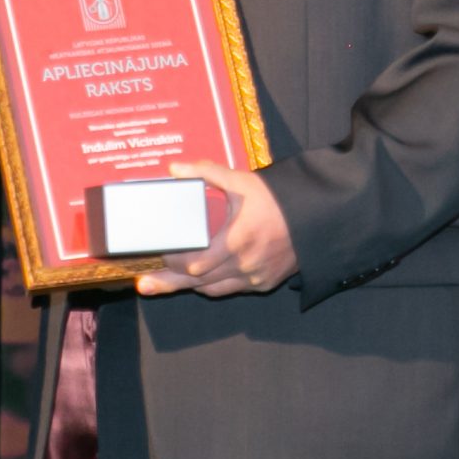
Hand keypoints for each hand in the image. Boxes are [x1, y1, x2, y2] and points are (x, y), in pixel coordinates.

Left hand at [136, 161, 298, 296]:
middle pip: (197, 282)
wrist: (315, 216)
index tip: (159, 253)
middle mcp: (244, 264)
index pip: (194, 263)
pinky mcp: (263, 283)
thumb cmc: (276, 198)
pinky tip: (199, 281)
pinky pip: (230, 289)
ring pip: (212, 289)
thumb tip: (173, 168)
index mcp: (236, 240)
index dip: (172, 262)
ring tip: (162, 285)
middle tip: (144, 283)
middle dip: (169, 282)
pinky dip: (212, 285)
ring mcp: (254, 277)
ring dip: (189, 286)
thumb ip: (206, 172)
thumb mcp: (241, 181)